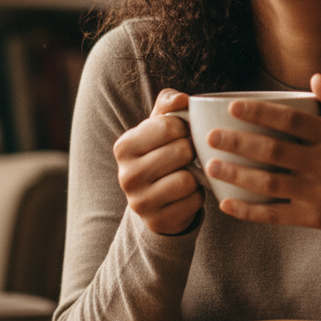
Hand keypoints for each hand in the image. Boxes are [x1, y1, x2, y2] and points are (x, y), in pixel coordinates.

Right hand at [113, 88, 203, 235]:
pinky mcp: (157, 222)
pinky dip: (197, 196)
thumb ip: (169, 104)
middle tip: (189, 155)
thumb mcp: (160, 126)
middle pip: (181, 151)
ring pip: (187, 179)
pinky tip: (187, 194)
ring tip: (187, 173)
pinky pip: (193, 202)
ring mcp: (139, 202)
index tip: (183, 134)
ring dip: (195, 175)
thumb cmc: (161, 153)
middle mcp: (126, 175)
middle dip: (192, 151)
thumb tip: (182, 98)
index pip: (170, 126)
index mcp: (124, 146)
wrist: (156, 200)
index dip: (186, 128)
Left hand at [205, 74, 320, 235]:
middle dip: (238, 142)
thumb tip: (315, 77)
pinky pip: (274, 214)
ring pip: (269, 183)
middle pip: (273, 151)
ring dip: (236, 174)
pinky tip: (225, 202)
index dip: (260, 112)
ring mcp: (317, 192)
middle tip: (210, 136)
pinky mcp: (311, 217)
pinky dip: (248, 211)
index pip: (291, 120)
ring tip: (211, 165)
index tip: (232, 107)